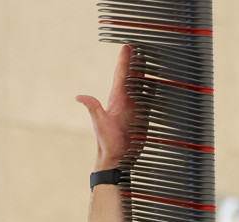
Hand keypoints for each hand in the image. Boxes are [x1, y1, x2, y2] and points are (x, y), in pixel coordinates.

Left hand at [76, 44, 143, 170]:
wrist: (117, 158)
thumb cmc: (106, 142)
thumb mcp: (100, 124)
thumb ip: (93, 108)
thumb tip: (78, 97)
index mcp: (117, 99)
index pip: (121, 76)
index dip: (125, 61)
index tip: (128, 46)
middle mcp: (126, 101)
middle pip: (133, 77)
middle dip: (138, 62)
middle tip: (143, 46)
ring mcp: (135, 108)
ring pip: (142, 86)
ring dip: (147, 73)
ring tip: (152, 59)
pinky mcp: (143, 117)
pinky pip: (150, 100)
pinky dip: (154, 89)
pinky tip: (159, 82)